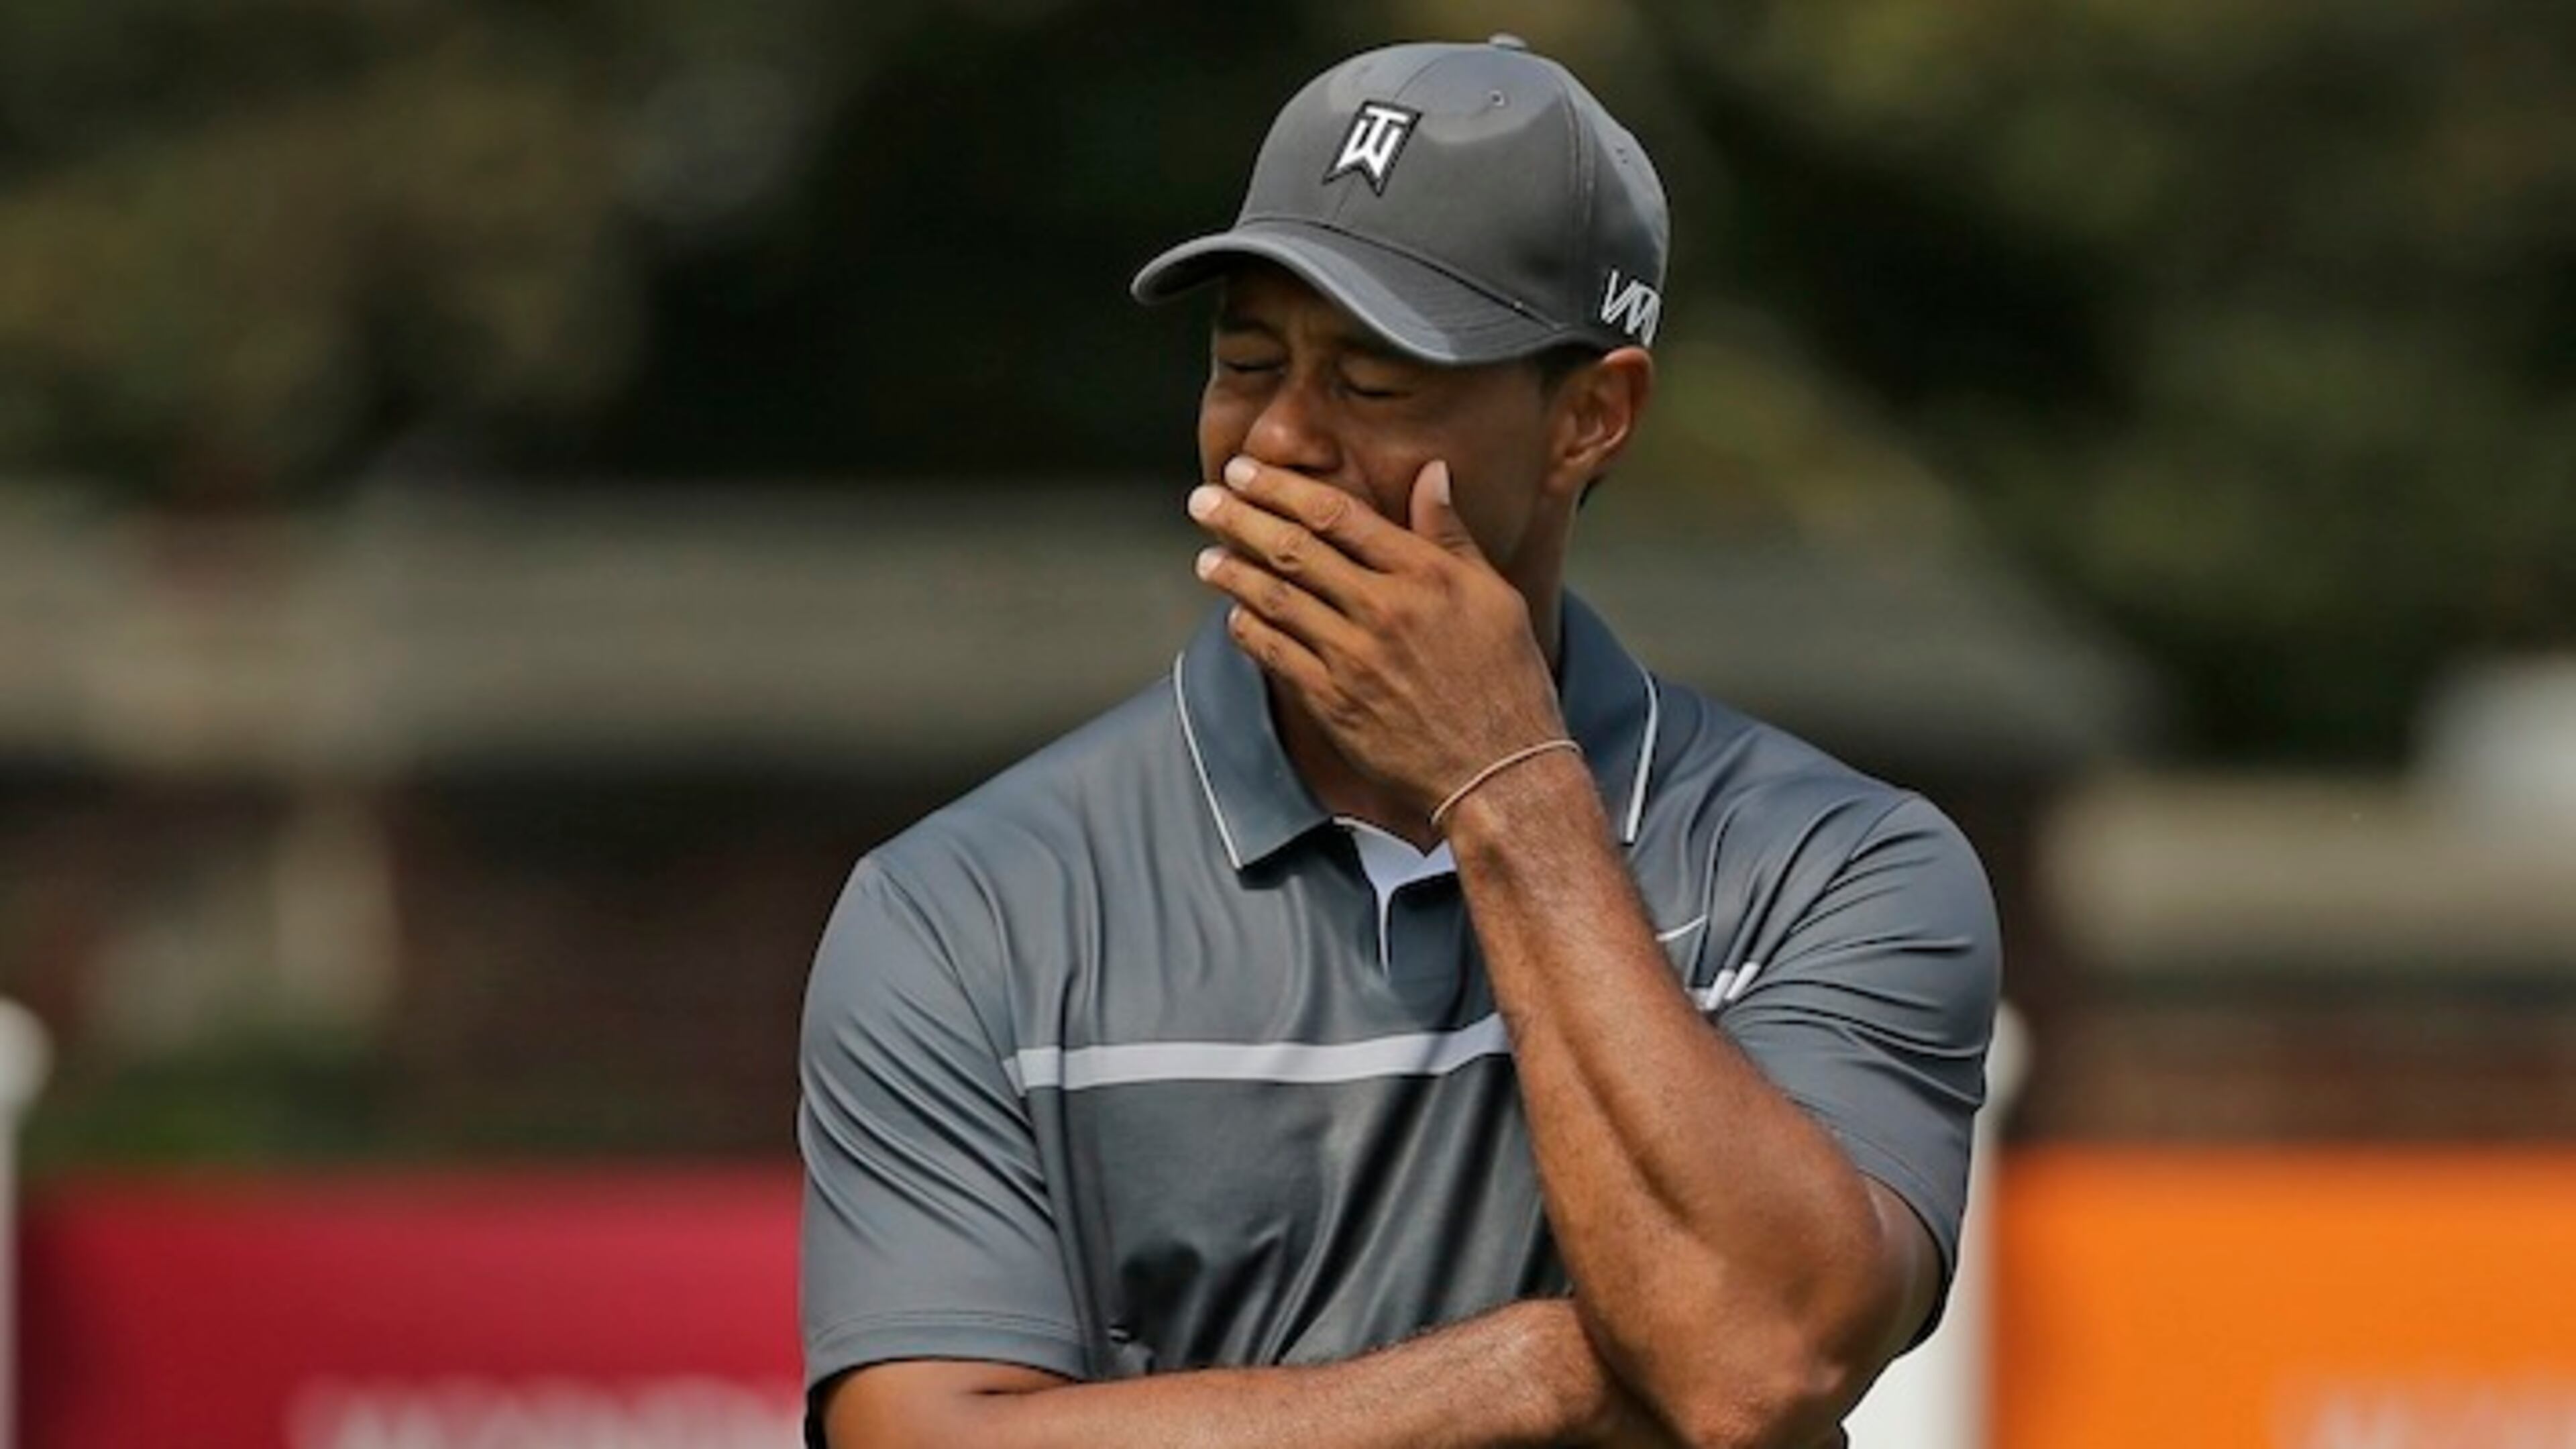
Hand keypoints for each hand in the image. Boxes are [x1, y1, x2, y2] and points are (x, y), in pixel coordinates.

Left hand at [1187, 455, 1567, 823]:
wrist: (1500, 773)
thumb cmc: (1506, 681)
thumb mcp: (1494, 595)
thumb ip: (1451, 533)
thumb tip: (1431, 472)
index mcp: (1423, 574)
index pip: (1335, 514)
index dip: (1280, 487)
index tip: (1246, 469)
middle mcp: (1383, 610)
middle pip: (1292, 549)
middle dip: (1240, 517)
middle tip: (1203, 498)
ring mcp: (1353, 658)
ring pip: (1274, 600)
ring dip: (1231, 573)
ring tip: (1205, 556)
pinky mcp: (1333, 704)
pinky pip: (1275, 656)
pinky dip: (1248, 631)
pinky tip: (1234, 616)